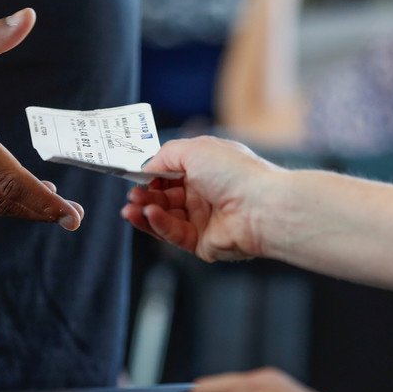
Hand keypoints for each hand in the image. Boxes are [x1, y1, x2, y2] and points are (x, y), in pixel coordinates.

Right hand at [121, 136, 282, 261]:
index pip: (169, 175)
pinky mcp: (201, 242)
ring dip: (146, 212)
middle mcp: (204, 195)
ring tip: (131, 208)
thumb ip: (164, 156)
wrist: (261, 207)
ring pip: (165, 218)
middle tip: (132, 197)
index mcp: (205, 170)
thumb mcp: (193, 149)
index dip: (150, 178)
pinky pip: (173, 234)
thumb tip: (146, 167)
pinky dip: (158, 224)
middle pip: (164, 198)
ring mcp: (202, 220)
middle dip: (144, 197)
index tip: (134, 179)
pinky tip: (150, 215)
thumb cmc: (235, 173)